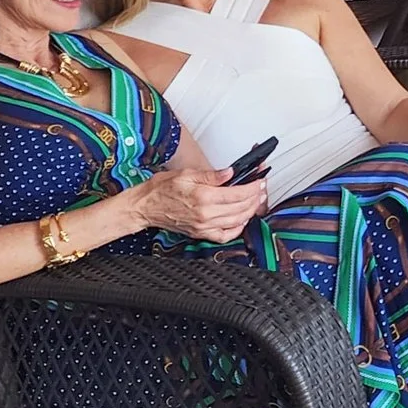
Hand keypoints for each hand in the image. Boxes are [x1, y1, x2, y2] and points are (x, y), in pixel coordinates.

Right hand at [128, 168, 264, 244]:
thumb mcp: (186, 174)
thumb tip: (230, 172)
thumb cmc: (161, 189)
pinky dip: (237, 229)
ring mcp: (203, 226)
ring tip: (256, 201)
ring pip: (236, 222)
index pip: (237, 194)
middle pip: (240, 208)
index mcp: (203, 197)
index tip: (260, 182)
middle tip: (262, 190)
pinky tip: (241, 220)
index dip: (253, 187)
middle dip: (255, 198)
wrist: (145, 206)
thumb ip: (211, 175)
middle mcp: (205, 214)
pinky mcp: (200, 234)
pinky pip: (224, 236)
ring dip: (250, 211)